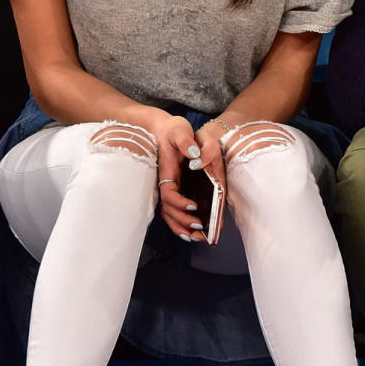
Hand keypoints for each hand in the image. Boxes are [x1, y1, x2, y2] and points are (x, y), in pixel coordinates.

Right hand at [151, 114, 209, 240]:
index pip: (168, 193)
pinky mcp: (173, 190)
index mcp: (166, 172)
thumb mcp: (180, 130)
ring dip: (182, 228)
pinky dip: (180, 225)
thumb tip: (195, 156)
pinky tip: (192, 233)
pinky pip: (173, 212)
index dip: (179, 203)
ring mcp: (168, 188)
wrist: (163, 128)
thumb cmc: (173, 130)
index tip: (193, 206)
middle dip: (183, 221)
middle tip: (201, 226)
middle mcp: (165, 183)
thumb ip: (186, 141)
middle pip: (168, 210)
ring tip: (199, 237)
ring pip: (170, 215)